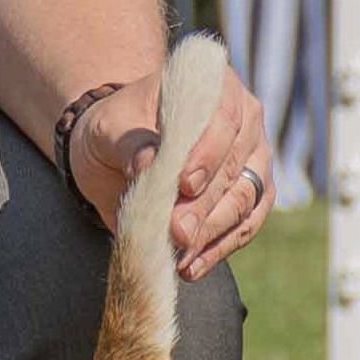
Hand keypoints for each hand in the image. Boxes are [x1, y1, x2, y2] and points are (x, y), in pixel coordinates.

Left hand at [69, 63, 273, 279]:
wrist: (113, 152)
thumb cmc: (113, 131)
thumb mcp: (108, 130)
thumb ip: (129, 143)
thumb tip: (147, 162)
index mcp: (215, 90)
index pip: (223, 120)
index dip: (207, 154)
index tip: (184, 184)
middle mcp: (244, 122)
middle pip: (234, 167)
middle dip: (204, 206)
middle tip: (178, 234)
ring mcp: (251, 161)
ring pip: (245, 201)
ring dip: (212, 233)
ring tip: (180, 257)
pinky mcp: (249, 198)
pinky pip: (244, 226)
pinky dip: (218, 249)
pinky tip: (191, 269)